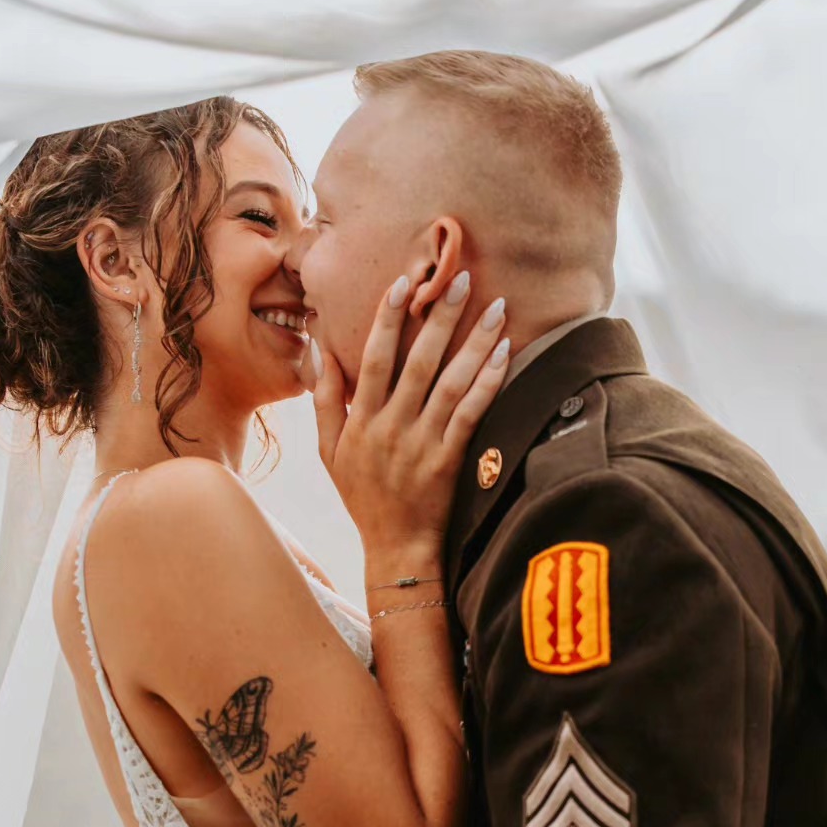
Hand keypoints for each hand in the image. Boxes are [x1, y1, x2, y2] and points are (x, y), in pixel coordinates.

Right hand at [309, 272, 510, 561]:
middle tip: (462, 278)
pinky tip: (505, 355)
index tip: (403, 282)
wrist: (396, 549)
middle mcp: (391, 428)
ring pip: (451, 383)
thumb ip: (325, 400)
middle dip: (440, 316)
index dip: (387, 318)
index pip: (374, 358)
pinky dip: (488, 383)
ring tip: (496, 308)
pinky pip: (472, 414)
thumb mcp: (330, 452)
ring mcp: (422, 445)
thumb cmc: (363, 496)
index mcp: (361, 421)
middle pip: (418, 361)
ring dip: (475, 342)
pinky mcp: (450, 461)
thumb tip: (321, 350)